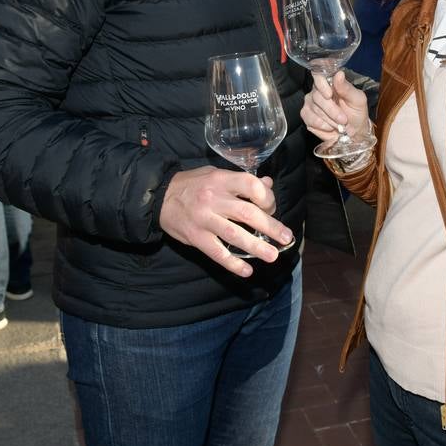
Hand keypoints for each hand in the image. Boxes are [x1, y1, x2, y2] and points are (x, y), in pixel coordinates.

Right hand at [158, 167, 292, 277]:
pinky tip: (246, 271)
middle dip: (270, 226)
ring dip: (256, 247)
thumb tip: (267, 185)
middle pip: (247, 213)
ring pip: (234, 234)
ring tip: (273, 255)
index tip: (271, 208)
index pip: (251, 186)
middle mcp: (213, 199)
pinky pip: (217, 252)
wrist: (159, 196)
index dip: (266, 197)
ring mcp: (204, 219)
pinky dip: (232, 263)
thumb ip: (241, 181)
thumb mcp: (216, 174)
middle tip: (286, 237)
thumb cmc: (193, 184)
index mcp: (221, 180)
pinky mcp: (196, 237)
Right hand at [302, 71, 370, 147]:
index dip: (321, 84)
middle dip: (331, 110)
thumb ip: (347, 88)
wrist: (354, 132)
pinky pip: (309, 118)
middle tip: (343, 118)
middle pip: (317, 96)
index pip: (318, 76)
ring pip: (314, 109)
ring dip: (329, 119)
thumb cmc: (356, 113)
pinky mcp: (306, 115)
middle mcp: (318, 91)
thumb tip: (339, 74)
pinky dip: (322, 125)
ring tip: (339, 123)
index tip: (329, 94)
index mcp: (330, 83)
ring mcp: (310, 103)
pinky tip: (329, 126)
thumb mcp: (357, 99)